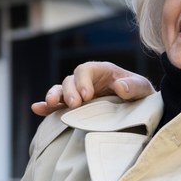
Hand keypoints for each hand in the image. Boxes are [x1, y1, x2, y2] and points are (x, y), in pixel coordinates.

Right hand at [30, 61, 152, 115]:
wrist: (139, 110)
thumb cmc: (140, 95)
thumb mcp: (142, 88)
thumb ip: (133, 86)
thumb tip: (119, 87)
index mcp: (102, 71)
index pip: (86, 70)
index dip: (83, 81)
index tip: (87, 95)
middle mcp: (87, 81)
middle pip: (70, 80)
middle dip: (69, 91)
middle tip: (75, 104)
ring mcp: (78, 94)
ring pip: (60, 90)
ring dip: (54, 96)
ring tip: (51, 104)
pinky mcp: (73, 108)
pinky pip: (56, 105)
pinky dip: (46, 107)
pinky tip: (37, 109)